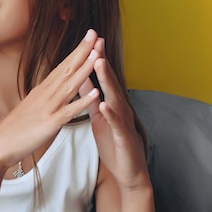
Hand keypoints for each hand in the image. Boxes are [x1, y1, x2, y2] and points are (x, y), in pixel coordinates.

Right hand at [0, 30, 102, 171]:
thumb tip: (51, 89)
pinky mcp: (49, 124)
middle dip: (82, 51)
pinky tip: (95, 93)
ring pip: (70, 85)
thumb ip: (43, 98)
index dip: (76, 52)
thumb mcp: (30, 107)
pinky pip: (69, 111)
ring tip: (98, 54)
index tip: (88, 37)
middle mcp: (45, 95)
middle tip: (95, 33)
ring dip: (85, 69)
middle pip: (67, 69)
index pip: (62, 66)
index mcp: (42, 91)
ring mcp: (47, 108)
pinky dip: (82, 101)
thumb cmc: (13, 130)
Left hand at [82, 37, 149, 190]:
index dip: (96, 58)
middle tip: (95, 41)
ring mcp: (122, 121)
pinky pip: (116, 123)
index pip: (103, 77)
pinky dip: (110, 113)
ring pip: (114, 97)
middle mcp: (119, 108)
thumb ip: (92, 98)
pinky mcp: (123, 137)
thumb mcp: (99, 117)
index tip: (90, 39)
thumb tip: (83, 79)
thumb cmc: (114, 143)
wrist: (129, 171)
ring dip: (106, 80)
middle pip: (110, 80)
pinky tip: (104, 104)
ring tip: (99, 63)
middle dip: (102, 61)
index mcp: (111, 103)